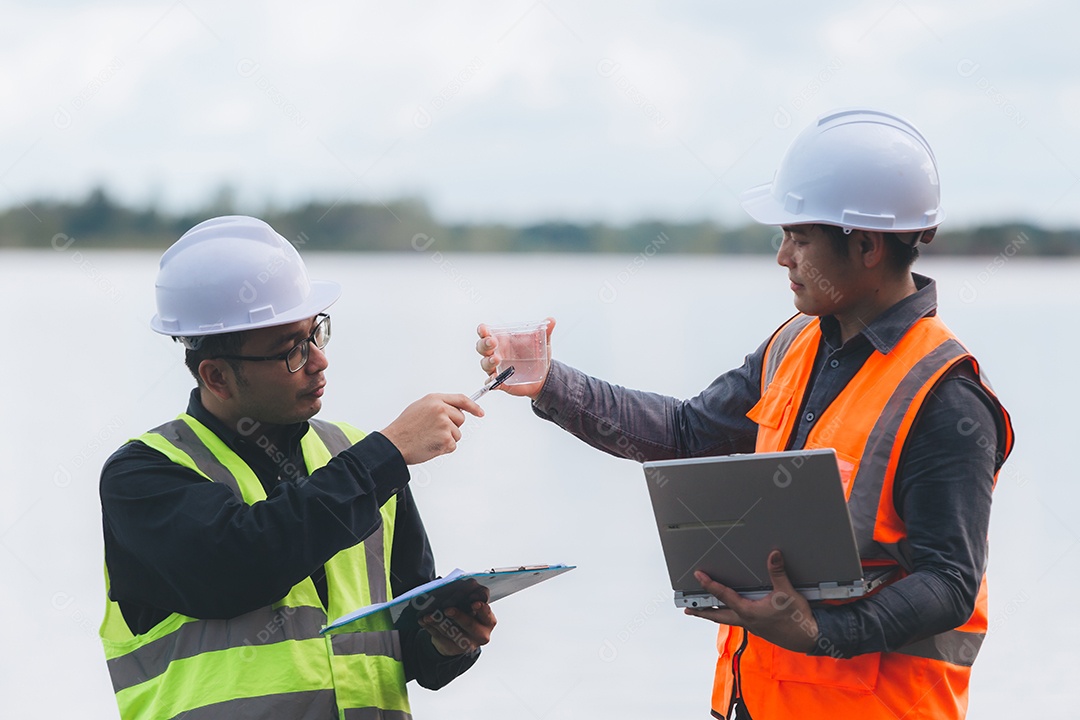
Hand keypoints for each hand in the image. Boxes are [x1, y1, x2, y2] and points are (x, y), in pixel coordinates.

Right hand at [380, 394, 483, 464]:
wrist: (394, 443)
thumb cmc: (405, 427)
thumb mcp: (420, 407)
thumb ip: (438, 405)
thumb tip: (453, 409)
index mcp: (435, 399)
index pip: (461, 399)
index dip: (473, 406)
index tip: (480, 412)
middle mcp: (441, 410)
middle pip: (460, 419)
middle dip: (452, 426)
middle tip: (433, 430)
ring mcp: (444, 424)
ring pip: (457, 433)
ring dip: (447, 439)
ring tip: (429, 438)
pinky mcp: (446, 439)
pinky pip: (453, 445)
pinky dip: (443, 448)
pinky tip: (430, 445)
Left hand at [421, 600, 496, 655]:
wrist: (457, 634)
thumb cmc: (464, 612)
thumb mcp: (468, 603)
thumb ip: (464, 595)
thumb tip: (449, 585)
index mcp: (488, 619)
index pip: (487, 612)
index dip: (482, 608)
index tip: (474, 603)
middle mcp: (482, 633)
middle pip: (470, 624)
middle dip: (458, 616)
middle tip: (447, 609)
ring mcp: (468, 643)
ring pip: (453, 633)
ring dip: (439, 622)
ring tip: (429, 615)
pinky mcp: (453, 649)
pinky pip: (441, 639)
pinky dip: (431, 628)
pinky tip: (424, 620)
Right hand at [475, 317, 555, 399]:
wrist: (543, 377)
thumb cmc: (537, 356)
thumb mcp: (542, 343)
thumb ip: (545, 331)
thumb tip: (551, 320)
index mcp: (503, 340)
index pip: (486, 333)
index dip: (482, 330)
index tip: (484, 329)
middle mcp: (496, 353)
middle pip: (482, 347)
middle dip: (484, 344)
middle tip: (492, 342)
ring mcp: (496, 368)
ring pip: (485, 363)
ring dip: (488, 361)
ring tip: (497, 359)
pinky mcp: (500, 381)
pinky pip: (490, 382)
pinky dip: (490, 381)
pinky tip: (494, 379)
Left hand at [684, 550, 818, 652]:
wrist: (809, 637)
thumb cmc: (798, 619)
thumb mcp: (787, 593)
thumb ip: (778, 573)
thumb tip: (773, 555)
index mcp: (749, 612)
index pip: (724, 596)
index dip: (710, 585)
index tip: (698, 576)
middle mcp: (747, 621)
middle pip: (718, 616)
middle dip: (702, 611)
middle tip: (689, 609)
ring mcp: (753, 626)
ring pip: (728, 620)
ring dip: (715, 615)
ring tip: (704, 611)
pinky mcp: (759, 628)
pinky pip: (739, 621)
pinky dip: (730, 616)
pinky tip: (732, 612)